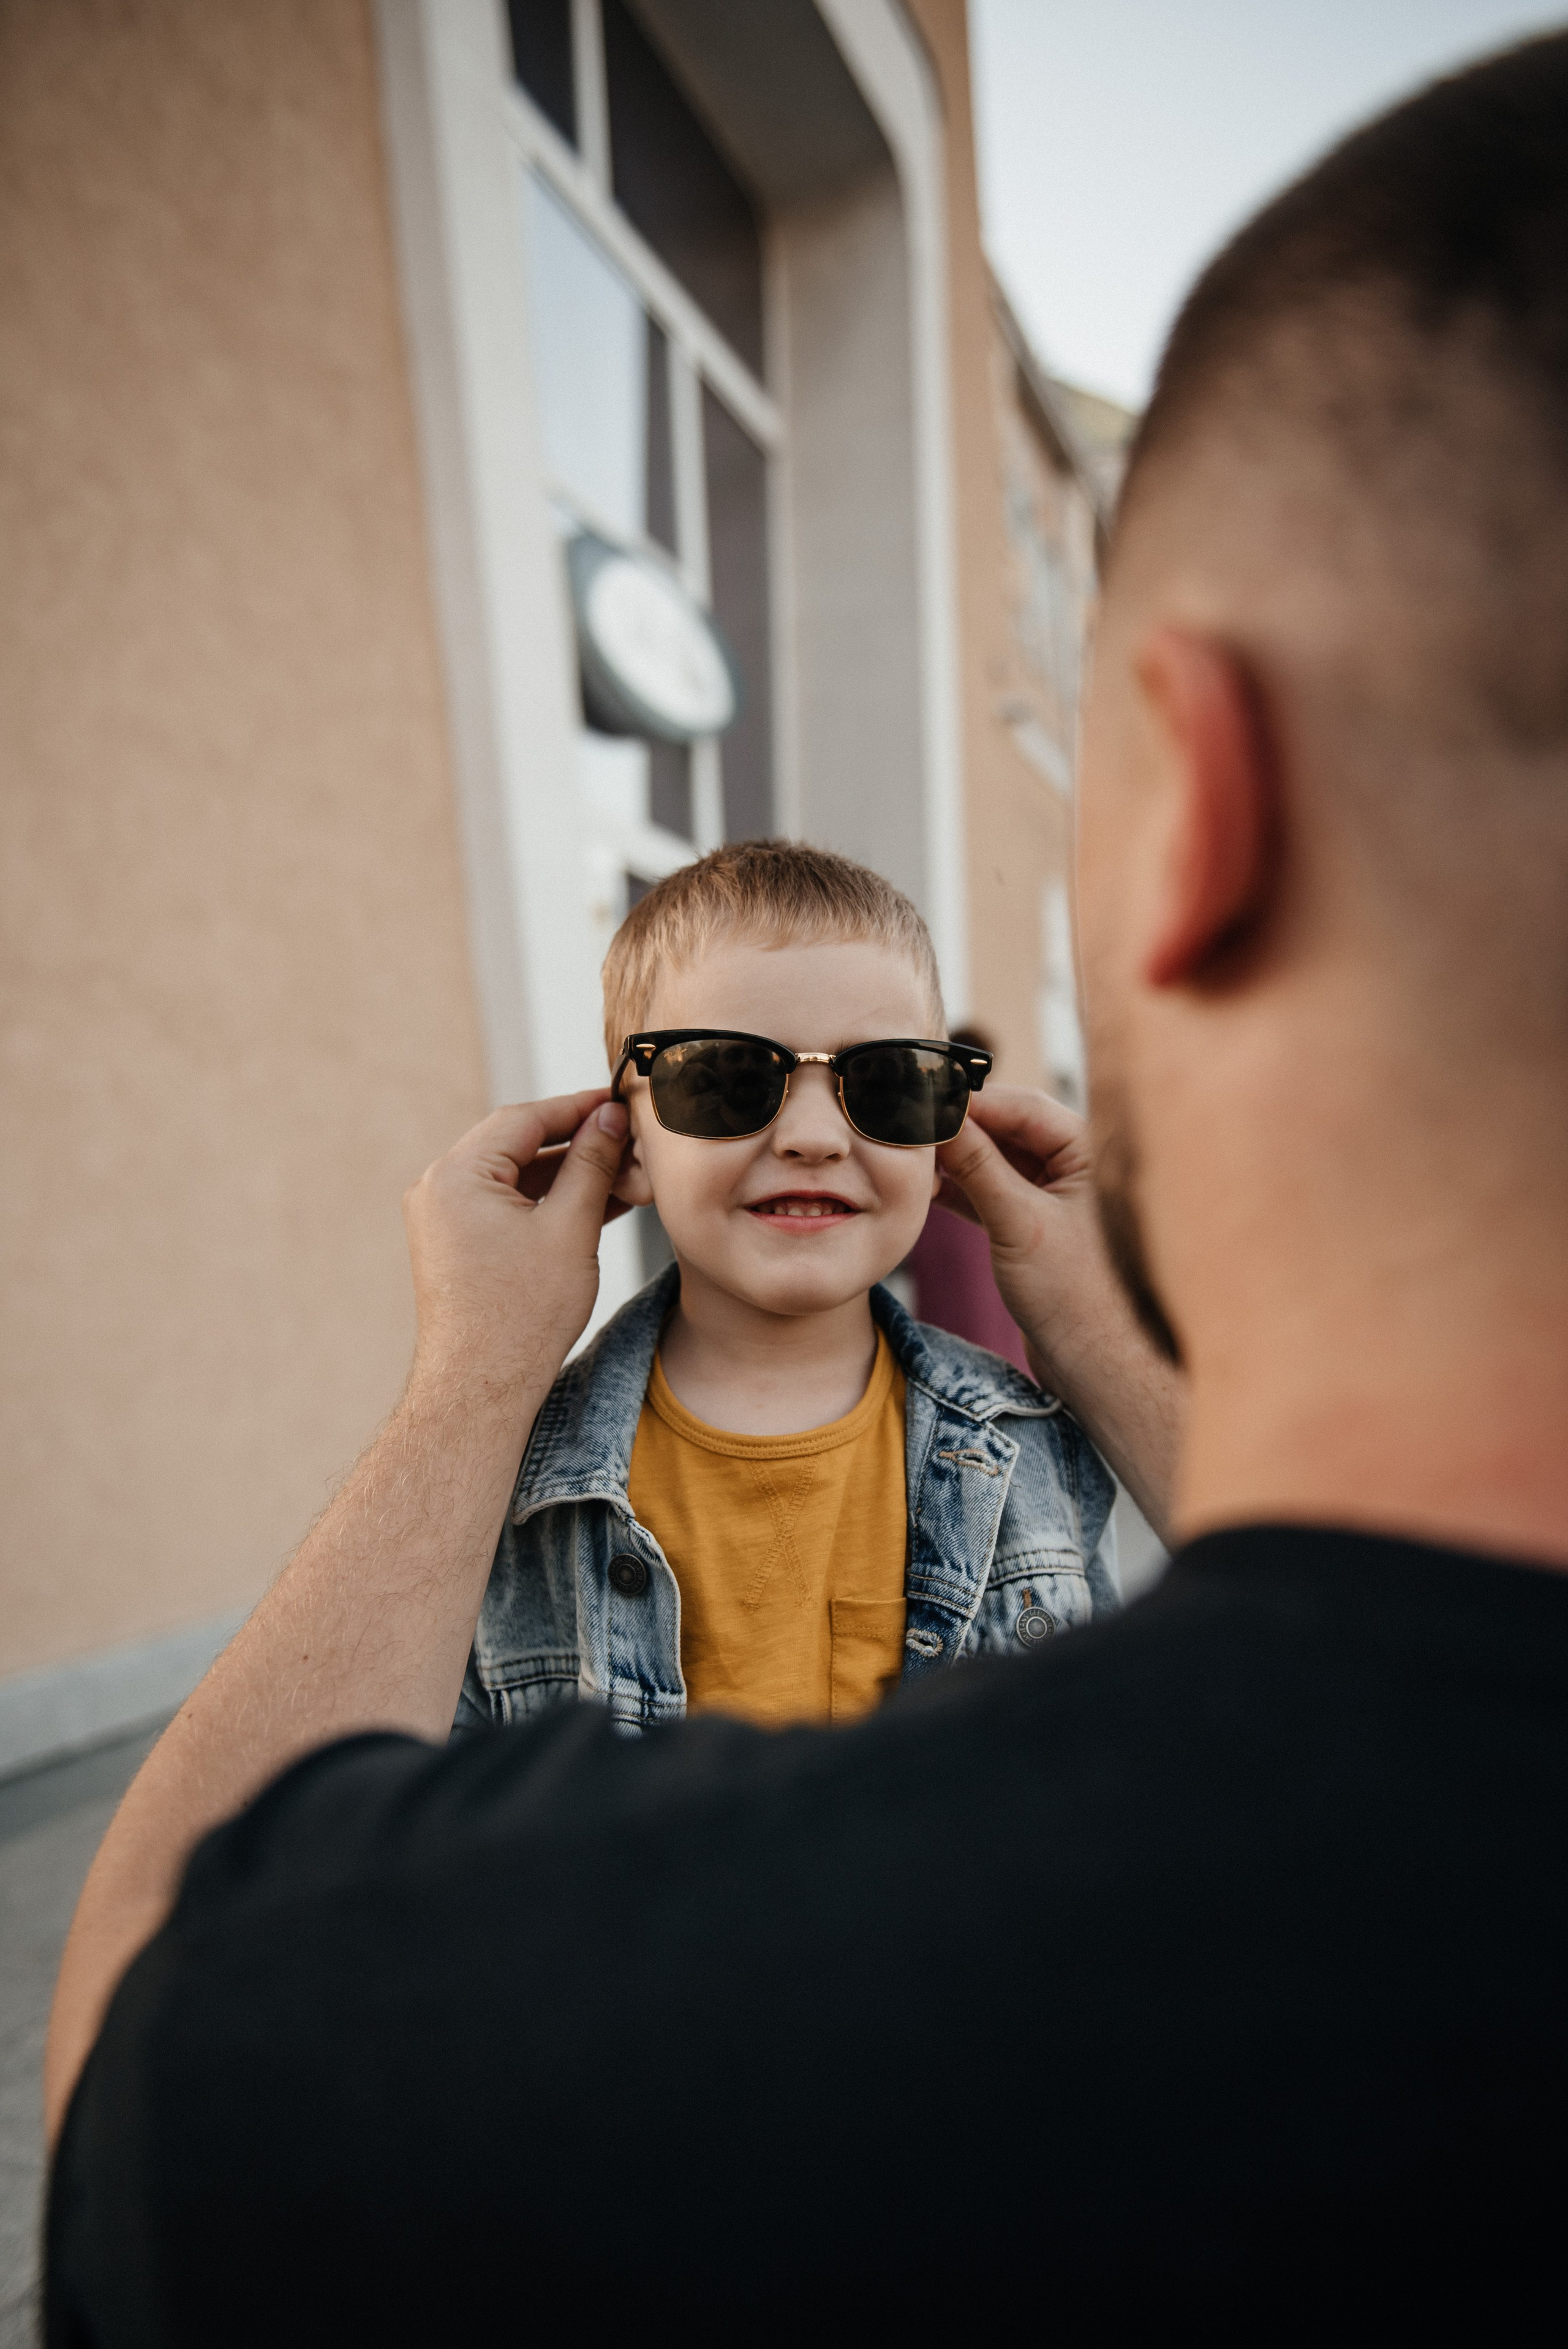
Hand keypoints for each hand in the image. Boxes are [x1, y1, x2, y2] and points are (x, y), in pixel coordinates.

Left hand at [403, 1091, 630, 1401]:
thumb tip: (608, 1119)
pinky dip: (546, 1204)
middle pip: (516, 1144)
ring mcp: (443, 1219)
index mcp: (456, 1176)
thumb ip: (591, 1164)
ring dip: (566, 1176)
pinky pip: (505, 1207)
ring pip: (514, 1178)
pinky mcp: (455, 1245)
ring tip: (621, 1176)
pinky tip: (594, 1206)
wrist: (481, 1389)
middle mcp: (438, 1190)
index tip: (616, 1101)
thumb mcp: (570, 1229)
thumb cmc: (519, 1320)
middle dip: (575, 1142)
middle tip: (625, 1138)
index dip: (577, 1107)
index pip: (523, 1118)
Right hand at [937, 1086, 1181, 1530]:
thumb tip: (941, 1118)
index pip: (1023, 1106)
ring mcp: (1058, 1195)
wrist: (1096, 1364)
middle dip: (960, 1130)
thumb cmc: (1077, 1297)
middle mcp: (1080, 1166)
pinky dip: (964, 1190)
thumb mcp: (1018, 1223)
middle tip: (909, 1130)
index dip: (971, 1104)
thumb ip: (979, 1166)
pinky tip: (930, 1192)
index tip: (922, 1102)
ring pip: (999, 1160)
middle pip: (1009, 1128)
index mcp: (1093, 1153)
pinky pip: (996, 1191)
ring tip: (914, 1164)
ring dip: (958, 1162)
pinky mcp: (1038, 1224)